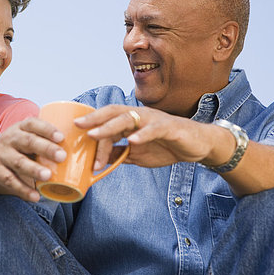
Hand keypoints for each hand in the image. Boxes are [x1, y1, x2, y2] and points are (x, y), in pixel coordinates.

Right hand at [0, 117, 66, 201]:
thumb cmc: (17, 150)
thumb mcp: (26, 140)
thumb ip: (45, 142)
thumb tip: (83, 155)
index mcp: (20, 128)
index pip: (33, 123)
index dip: (47, 129)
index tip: (61, 137)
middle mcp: (9, 139)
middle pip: (27, 141)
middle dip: (45, 148)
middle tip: (61, 156)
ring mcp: (1, 155)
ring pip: (18, 161)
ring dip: (34, 169)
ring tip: (48, 176)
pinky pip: (9, 181)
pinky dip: (23, 190)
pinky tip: (35, 196)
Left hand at [75, 104, 216, 168]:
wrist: (197, 146)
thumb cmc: (165, 146)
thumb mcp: (137, 154)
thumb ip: (118, 154)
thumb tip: (97, 161)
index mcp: (130, 121)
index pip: (106, 122)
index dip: (91, 131)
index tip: (75, 141)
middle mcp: (140, 116)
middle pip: (113, 113)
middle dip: (94, 118)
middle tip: (77, 126)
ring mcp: (154, 120)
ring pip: (129, 118)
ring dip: (110, 126)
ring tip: (95, 133)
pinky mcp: (170, 127)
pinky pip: (154, 129)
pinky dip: (143, 134)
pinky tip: (132, 141)